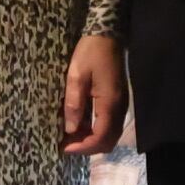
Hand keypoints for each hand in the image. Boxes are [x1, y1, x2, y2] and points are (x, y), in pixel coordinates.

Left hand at [61, 34, 125, 155]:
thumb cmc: (90, 53)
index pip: (101, 137)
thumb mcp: (76, 76)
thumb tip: (71, 130)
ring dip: (91, 139)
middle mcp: (119, 108)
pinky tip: (79, 125)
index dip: (83, 147)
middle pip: (108, 140)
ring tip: (69, 137)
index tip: (64, 148)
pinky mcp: (117, 101)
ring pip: (110, 134)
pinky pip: (109, 124)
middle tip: (65, 145)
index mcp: (110, 103)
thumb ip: (74, 104)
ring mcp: (120, 105)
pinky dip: (95, 130)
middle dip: (87, 147)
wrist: (107, 36)